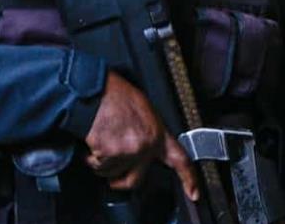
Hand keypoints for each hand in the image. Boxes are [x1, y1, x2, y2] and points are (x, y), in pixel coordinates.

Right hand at [84, 72, 198, 199]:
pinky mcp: (110, 153)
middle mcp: (146, 145)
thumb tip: (143, 144)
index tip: (194, 193)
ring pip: (110, 173)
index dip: (189, 178)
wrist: (96, 91)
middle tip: (111, 164)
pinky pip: (97, 165)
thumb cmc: (116, 96)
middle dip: (119, 179)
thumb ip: (148, 133)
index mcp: (158, 133)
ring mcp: (129, 151)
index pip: (180, 159)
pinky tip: (94, 139)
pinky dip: (90, 157)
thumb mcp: (144, 111)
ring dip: (102, 161)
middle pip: (135, 180)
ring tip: (103, 137)